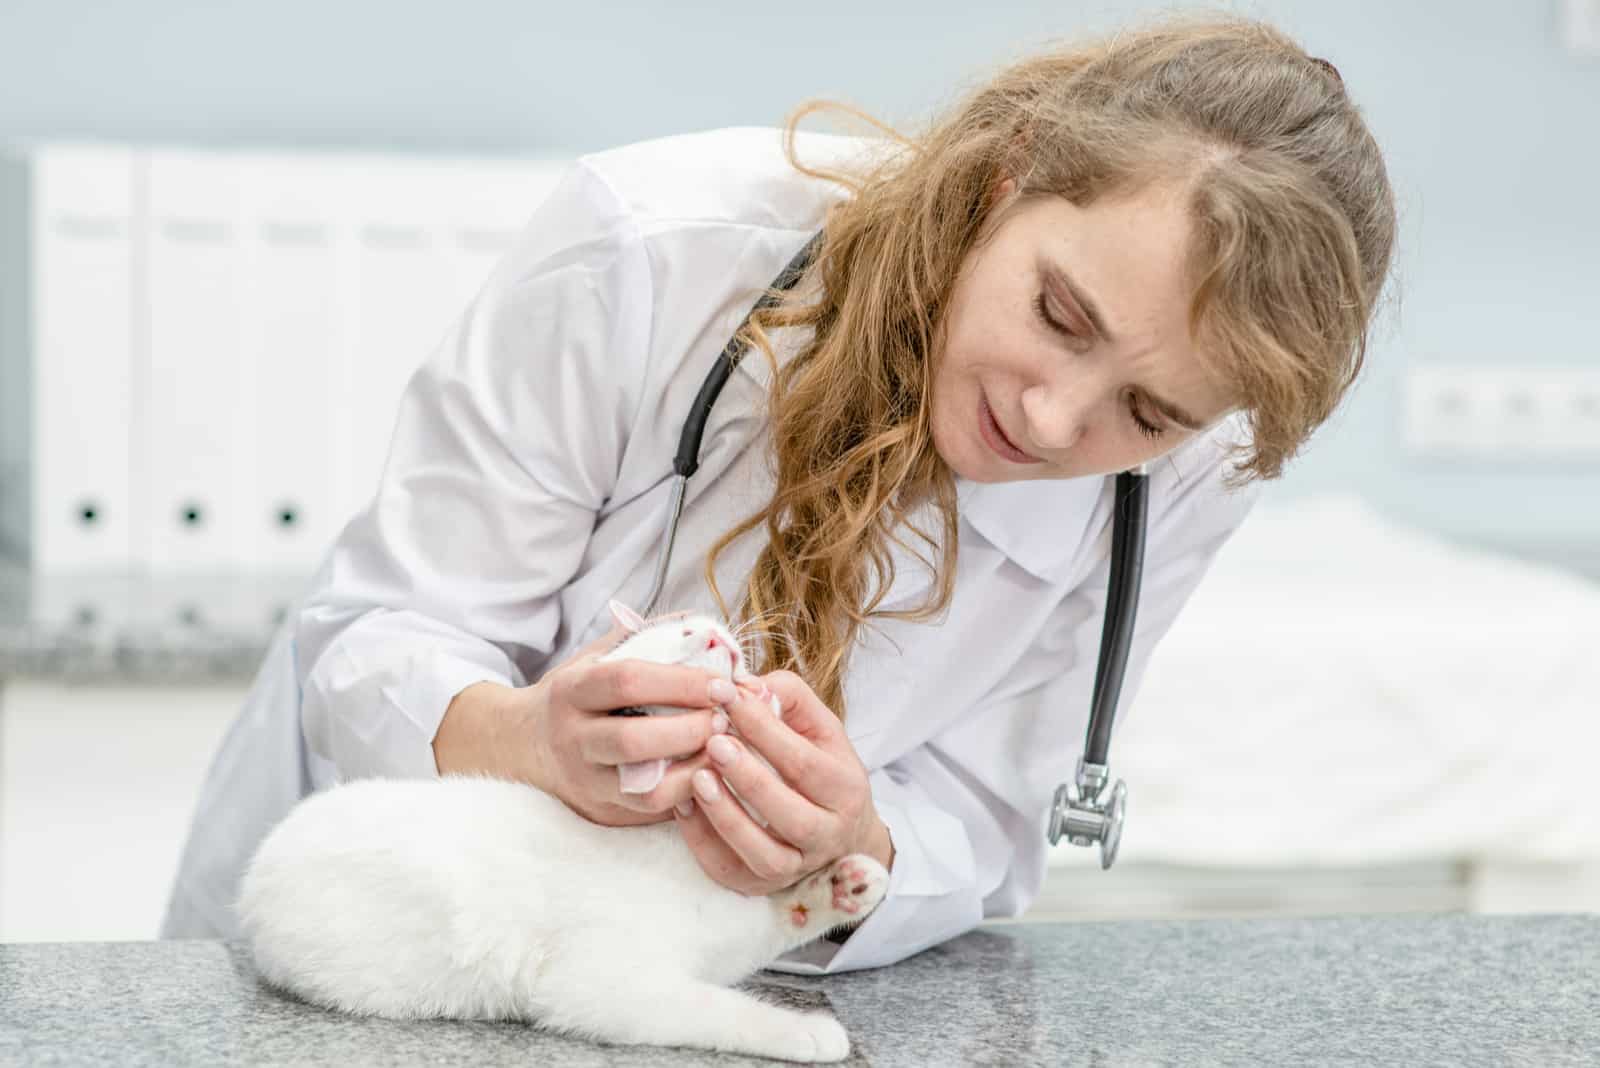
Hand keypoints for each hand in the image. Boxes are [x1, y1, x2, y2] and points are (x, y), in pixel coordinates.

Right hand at [434, 618, 737, 826]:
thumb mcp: (598, 656)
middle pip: (633, 741)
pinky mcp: (602, 812)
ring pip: (645, 789)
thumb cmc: (579, 693)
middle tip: (725, 719)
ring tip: (723, 748)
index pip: (627, 682)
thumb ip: (649, 637)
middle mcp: (573, 739)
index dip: (681, 682)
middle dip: (690, 730)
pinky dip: (688, 794)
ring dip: (695, 770)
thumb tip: (711, 631)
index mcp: (572, 690)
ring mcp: (585, 782)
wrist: (524, 745)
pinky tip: (709, 772)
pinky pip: (652, 812)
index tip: (721, 683)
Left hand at [674, 670, 894, 895]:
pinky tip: (683, 806)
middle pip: (791, 814)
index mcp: (845, 789)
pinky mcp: (761, 885)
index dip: (765, 728)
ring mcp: (796, 867)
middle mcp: (828, 834)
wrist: (844, 834)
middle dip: (749, 777)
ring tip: (698, 777)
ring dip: (728, 816)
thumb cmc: (822, 767)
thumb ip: (789, 698)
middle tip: (714, 741)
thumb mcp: (820, 727)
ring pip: (765, 854)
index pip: (805, 762)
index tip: (726, 694)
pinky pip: (731, 871)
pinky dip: (704, 841)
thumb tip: (745, 685)